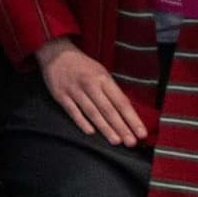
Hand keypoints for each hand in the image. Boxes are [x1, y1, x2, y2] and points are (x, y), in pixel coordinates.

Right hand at [35, 37, 149, 147]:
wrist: (56, 54)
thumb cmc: (82, 65)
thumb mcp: (101, 72)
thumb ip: (111, 91)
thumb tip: (126, 112)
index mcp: (103, 78)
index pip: (121, 101)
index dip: (132, 118)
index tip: (141, 132)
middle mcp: (90, 84)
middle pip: (108, 109)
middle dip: (121, 127)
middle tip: (131, 142)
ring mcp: (74, 90)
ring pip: (92, 112)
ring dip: (105, 128)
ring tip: (116, 141)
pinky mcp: (60, 96)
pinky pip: (73, 111)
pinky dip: (82, 122)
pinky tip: (91, 132)